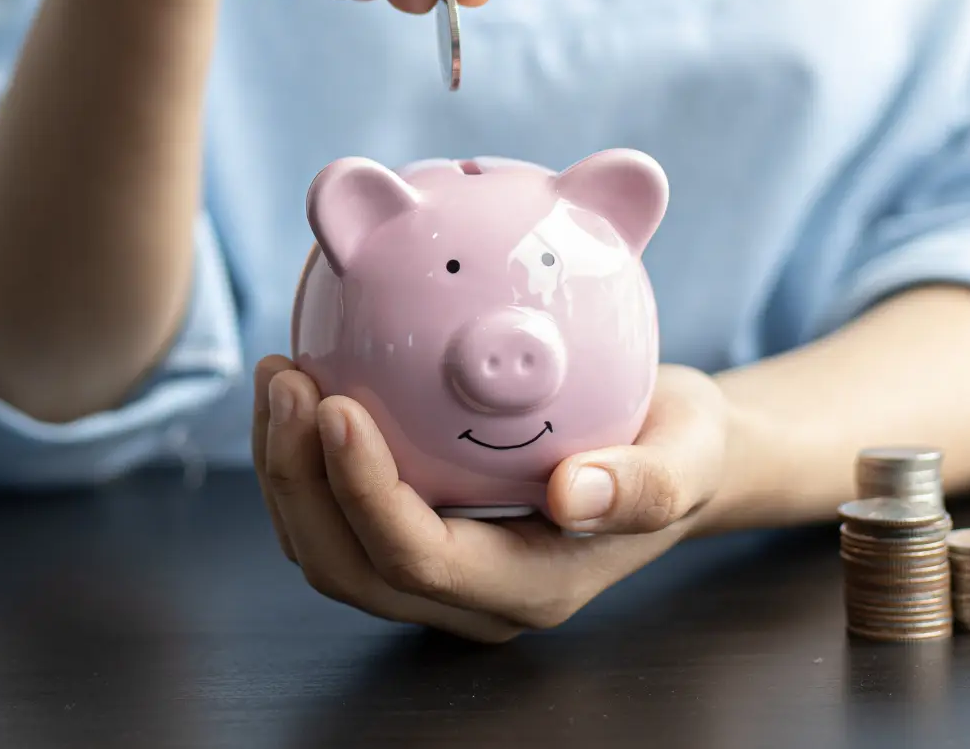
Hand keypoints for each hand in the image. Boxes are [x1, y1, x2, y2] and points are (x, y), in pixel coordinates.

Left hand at [252, 357, 732, 642]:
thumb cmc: (678, 445)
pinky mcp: (410, 537)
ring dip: (285, 467)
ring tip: (279, 371)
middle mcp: (469, 597)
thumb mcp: (689, 454)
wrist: (670, 451)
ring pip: (325, 548)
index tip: (337, 404)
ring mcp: (434, 576)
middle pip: (348, 566)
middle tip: (287, 377)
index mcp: (528, 588)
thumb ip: (647, 483)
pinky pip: (332, 514)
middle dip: (298, 479)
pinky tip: (301, 378)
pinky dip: (301, 456)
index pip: (418, 557)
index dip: (363, 491)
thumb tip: (575, 495)